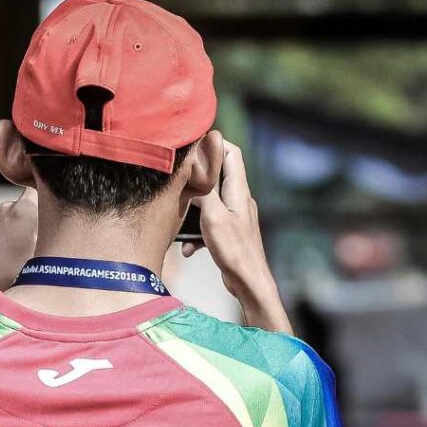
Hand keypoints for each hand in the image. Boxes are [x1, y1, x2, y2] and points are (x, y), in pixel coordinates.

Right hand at [181, 140, 291, 334]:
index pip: (231, 154)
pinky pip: (209, 225)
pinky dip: (197, 233)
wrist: (249, 282)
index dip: (214, 143)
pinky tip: (187, 249)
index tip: (193, 143)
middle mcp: (239, 200)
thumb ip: (204, 189)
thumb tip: (196, 163)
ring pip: (211, 202)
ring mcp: (235, 218)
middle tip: (178, 177)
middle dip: (197, 175)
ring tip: (177, 214)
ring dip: (193, 208)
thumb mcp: (213, 216)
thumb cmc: (234, 250)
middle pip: (219, 176)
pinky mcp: (230, 234)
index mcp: (238, 191)